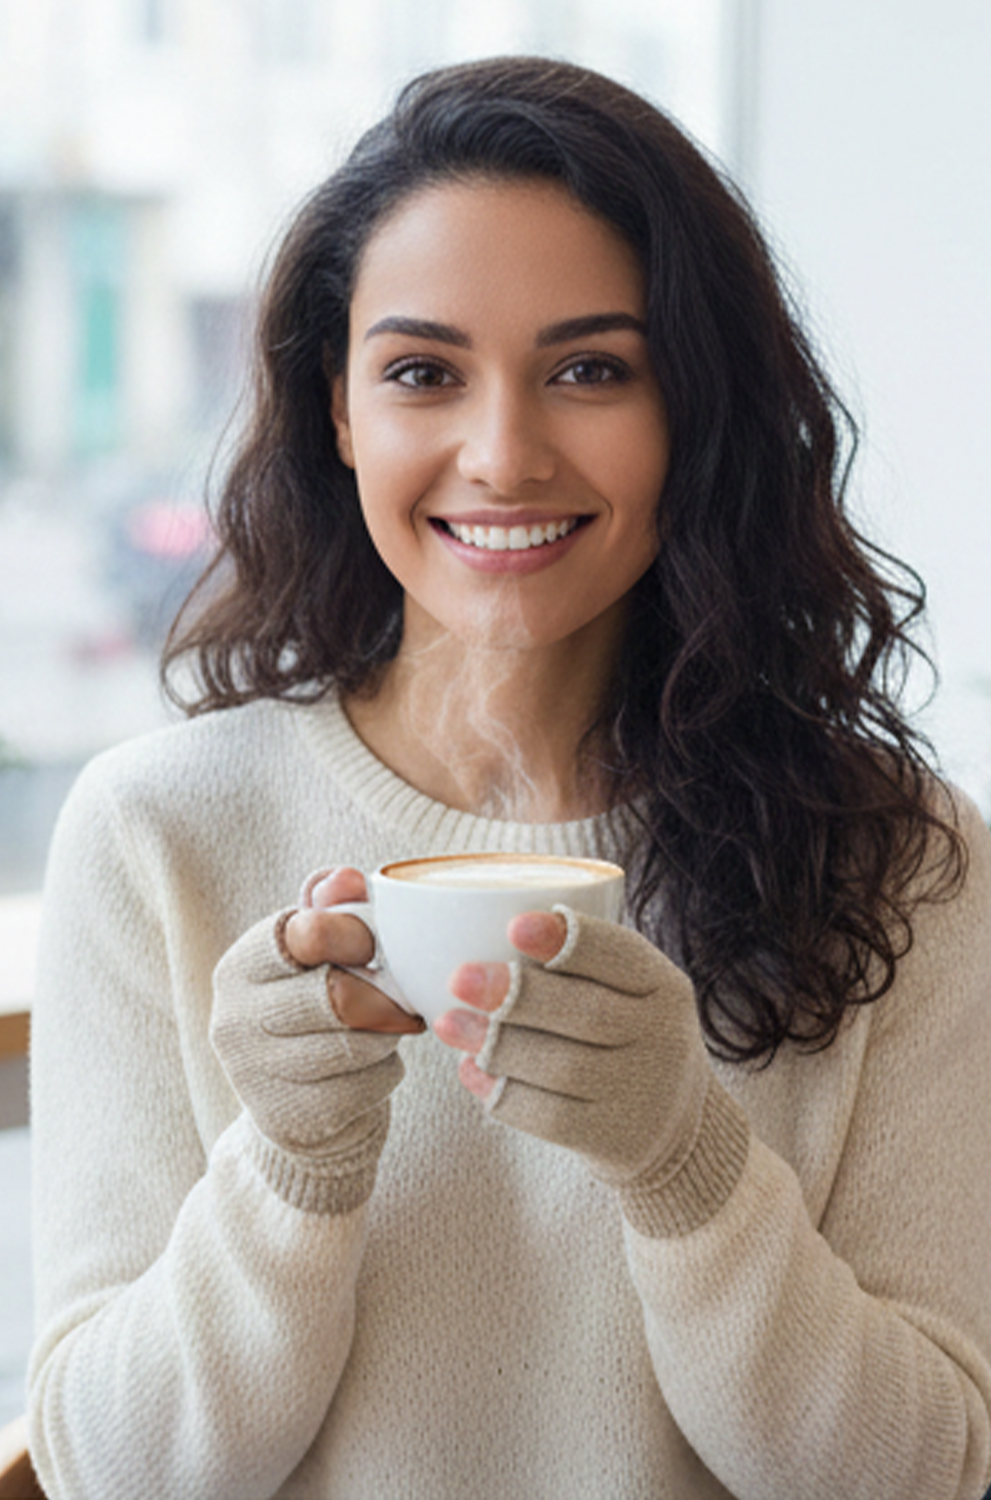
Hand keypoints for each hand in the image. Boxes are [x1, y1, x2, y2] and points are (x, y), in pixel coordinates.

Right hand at [210, 868, 418, 1195]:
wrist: (296, 1104)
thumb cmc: (313, 1009)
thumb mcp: (314, 953)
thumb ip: (329, 907)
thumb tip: (347, 879)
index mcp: (241, 966)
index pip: (304, 936)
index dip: (354, 936)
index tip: (374, 948)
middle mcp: (234, 1020)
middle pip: (338, 997)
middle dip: (384, 996)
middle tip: (401, 997)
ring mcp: (255, 1076)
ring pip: (357, 1044)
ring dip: (388, 1035)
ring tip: (386, 1029)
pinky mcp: (288, 1118)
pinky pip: (366, 1087)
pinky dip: (385, 1074)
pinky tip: (372, 1068)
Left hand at [434, 907, 713, 1188]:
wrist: (674, 1126)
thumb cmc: (626, 1036)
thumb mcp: (629, 993)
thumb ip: (578, 965)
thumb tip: (479, 938)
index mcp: (664, 987)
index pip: (621, 956)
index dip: (567, 941)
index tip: (513, 926)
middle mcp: (663, 1039)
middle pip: (586, 1014)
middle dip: (516, 995)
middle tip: (459, 978)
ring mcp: (641, 1095)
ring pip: (563, 1068)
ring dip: (497, 1044)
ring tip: (449, 1024)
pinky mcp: (615, 1141)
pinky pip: (550, 1118)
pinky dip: (503, 1092)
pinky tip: (470, 1069)